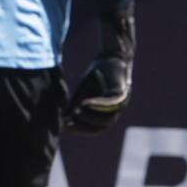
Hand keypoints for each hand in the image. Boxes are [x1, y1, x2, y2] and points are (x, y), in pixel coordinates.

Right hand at [64, 6, 133, 134]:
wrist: (111, 57)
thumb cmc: (97, 75)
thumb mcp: (83, 90)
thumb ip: (76, 104)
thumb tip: (64, 119)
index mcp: (106, 113)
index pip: (94, 128)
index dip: (80, 129)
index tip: (65, 126)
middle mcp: (115, 111)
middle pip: (102, 127)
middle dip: (83, 126)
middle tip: (68, 122)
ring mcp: (120, 103)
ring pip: (108, 119)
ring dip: (90, 117)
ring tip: (76, 112)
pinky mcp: (122, 93)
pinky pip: (111, 103)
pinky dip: (98, 105)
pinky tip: (86, 103)